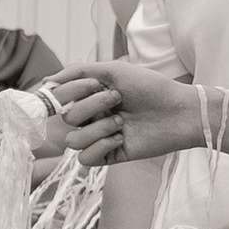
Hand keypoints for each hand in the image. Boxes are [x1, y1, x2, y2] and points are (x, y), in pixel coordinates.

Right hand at [49, 60, 204, 167]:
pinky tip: (120, 138)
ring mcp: (100, 137)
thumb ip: (78, 71)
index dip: (70, 93)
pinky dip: (100, 146)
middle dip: (91, 106)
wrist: (180, 111)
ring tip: (121, 122)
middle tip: (117, 99)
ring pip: (73, 140)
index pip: (59, 99)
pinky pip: (85, 158)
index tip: (95, 84)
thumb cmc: (152, 87)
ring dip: (97, 128)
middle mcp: (92, 117)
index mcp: (90, 97)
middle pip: (66, 118)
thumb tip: (47, 80)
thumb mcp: (114, 70)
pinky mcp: (109, 155)